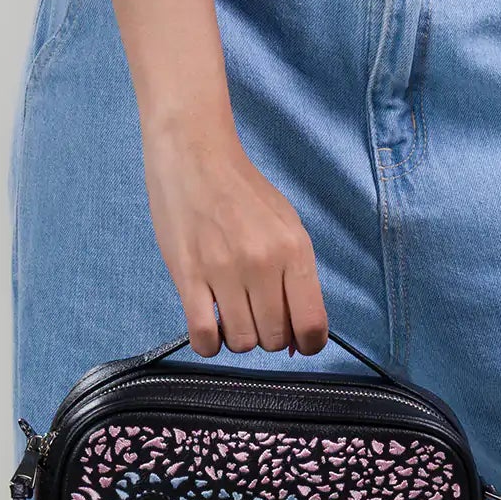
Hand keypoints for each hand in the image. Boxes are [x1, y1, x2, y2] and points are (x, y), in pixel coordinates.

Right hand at [142, 108, 327, 357]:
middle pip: (275, 339)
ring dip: (238, 339)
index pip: (312, 325)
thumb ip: (298, 278)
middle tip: (257, 315)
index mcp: (294, 251)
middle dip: (269, 337)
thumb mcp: (287, 227)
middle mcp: (262, 263)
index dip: (308, 344)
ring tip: (231, 316)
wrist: (194, 155)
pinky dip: (208, 344)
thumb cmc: (243, 193)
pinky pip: (204, 336)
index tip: (297, 342)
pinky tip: (209, 328)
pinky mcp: (188, 275)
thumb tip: (299, 337)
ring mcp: (224, 271)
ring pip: (241, 342)